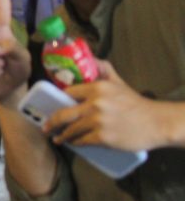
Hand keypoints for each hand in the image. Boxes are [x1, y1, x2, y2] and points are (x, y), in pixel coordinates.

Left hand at [45, 60, 174, 151]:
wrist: (156, 122)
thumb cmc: (135, 102)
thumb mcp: (118, 82)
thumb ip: (103, 69)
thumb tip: (89, 57)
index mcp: (97, 88)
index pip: (68, 93)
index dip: (58, 100)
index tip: (50, 106)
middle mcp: (95, 103)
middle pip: (63, 114)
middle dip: (51, 123)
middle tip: (45, 127)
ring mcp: (98, 121)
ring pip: (71, 130)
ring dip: (61, 136)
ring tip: (57, 138)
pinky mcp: (103, 137)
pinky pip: (82, 141)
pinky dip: (75, 143)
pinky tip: (72, 143)